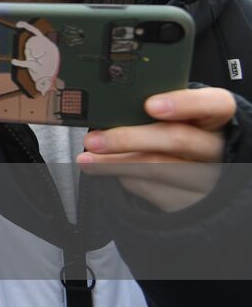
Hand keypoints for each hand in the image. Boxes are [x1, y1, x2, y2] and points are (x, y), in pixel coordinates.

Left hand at [77, 87, 234, 211]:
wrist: (195, 169)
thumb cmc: (176, 130)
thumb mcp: (172, 114)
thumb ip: (151, 107)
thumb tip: (107, 107)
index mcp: (216, 115)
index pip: (216, 104)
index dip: (185, 104)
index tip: (150, 106)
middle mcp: (219, 147)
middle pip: (179, 139)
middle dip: (129, 138)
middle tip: (94, 140)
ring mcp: (211, 178)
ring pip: (160, 169)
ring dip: (115, 164)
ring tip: (87, 159)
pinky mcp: (194, 202)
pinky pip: (154, 191)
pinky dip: (126, 179)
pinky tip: (110, 171)